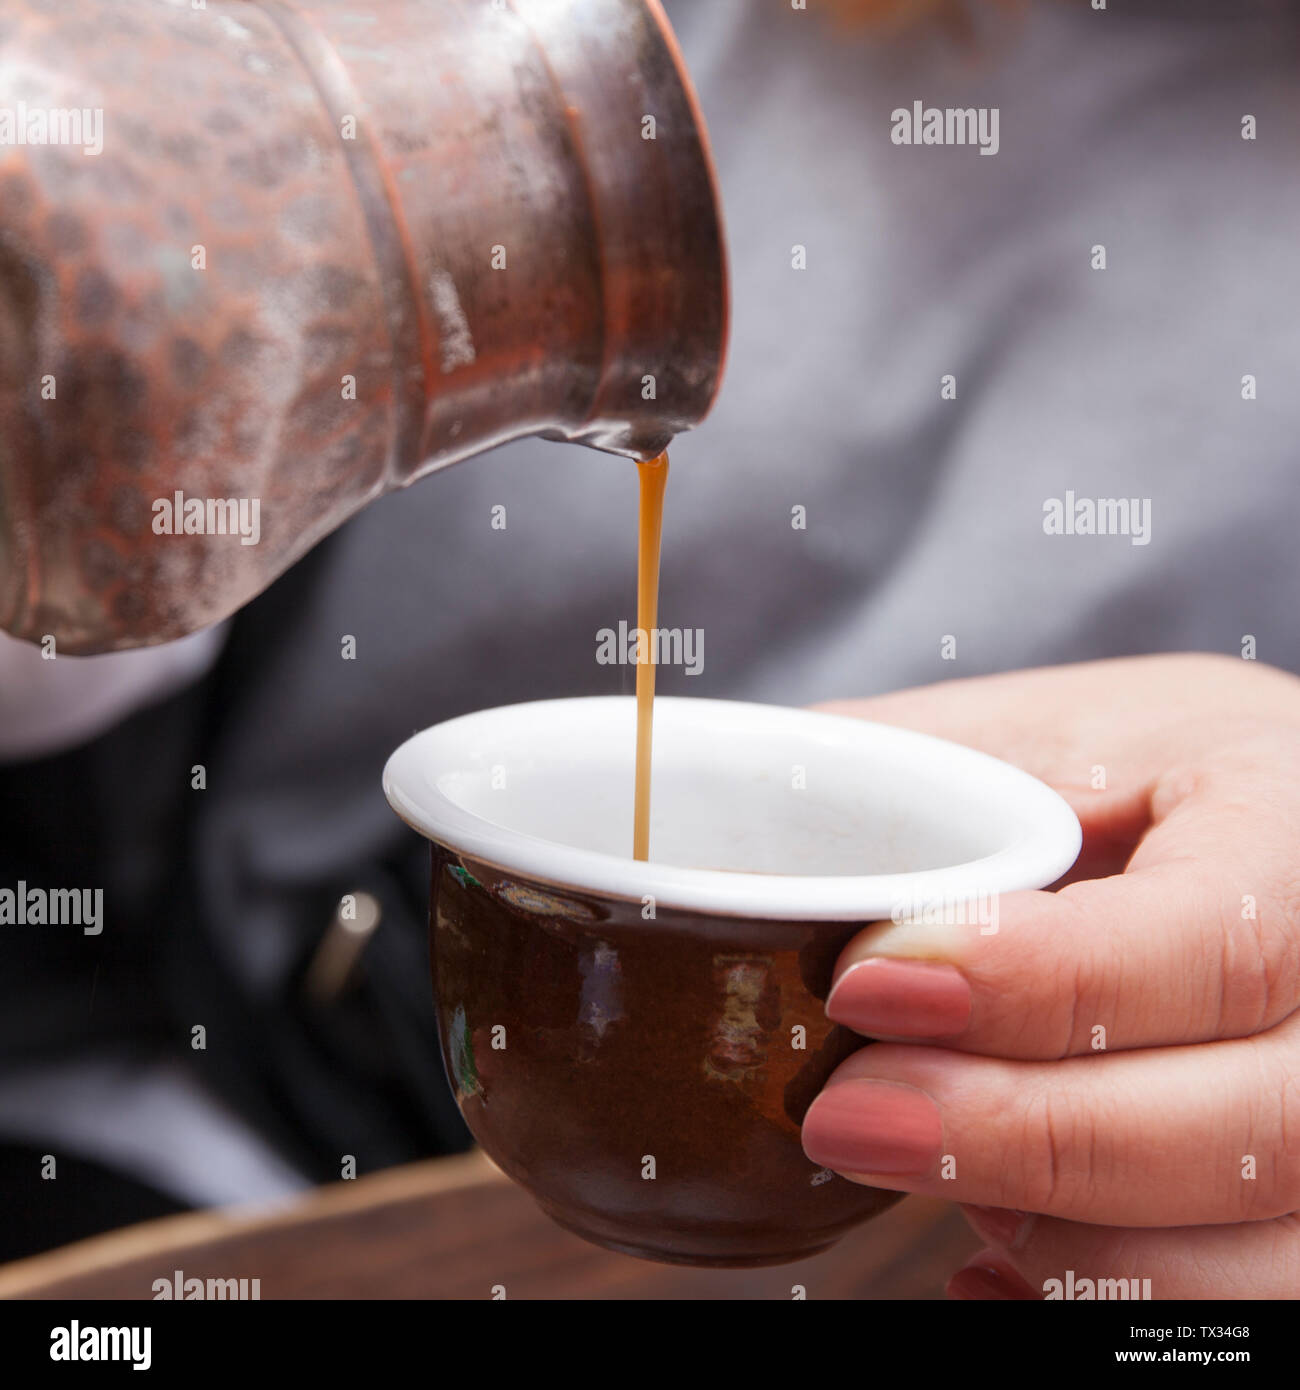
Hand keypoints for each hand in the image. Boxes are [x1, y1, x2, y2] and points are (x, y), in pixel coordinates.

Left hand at [801, 653, 1299, 1298]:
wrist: (1257, 817)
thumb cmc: (1142, 767)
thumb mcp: (1046, 728)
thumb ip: (912, 772)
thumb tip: (725, 860)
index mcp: (1299, 823)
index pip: (1220, 941)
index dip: (1041, 985)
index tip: (863, 981)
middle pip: (1254, 1125)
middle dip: (1026, 1134)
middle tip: (844, 1118)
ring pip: (1264, 1253)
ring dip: (1067, 1238)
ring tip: (919, 1170)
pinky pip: (1251, 1305)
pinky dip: (1096, 1299)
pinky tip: (991, 1260)